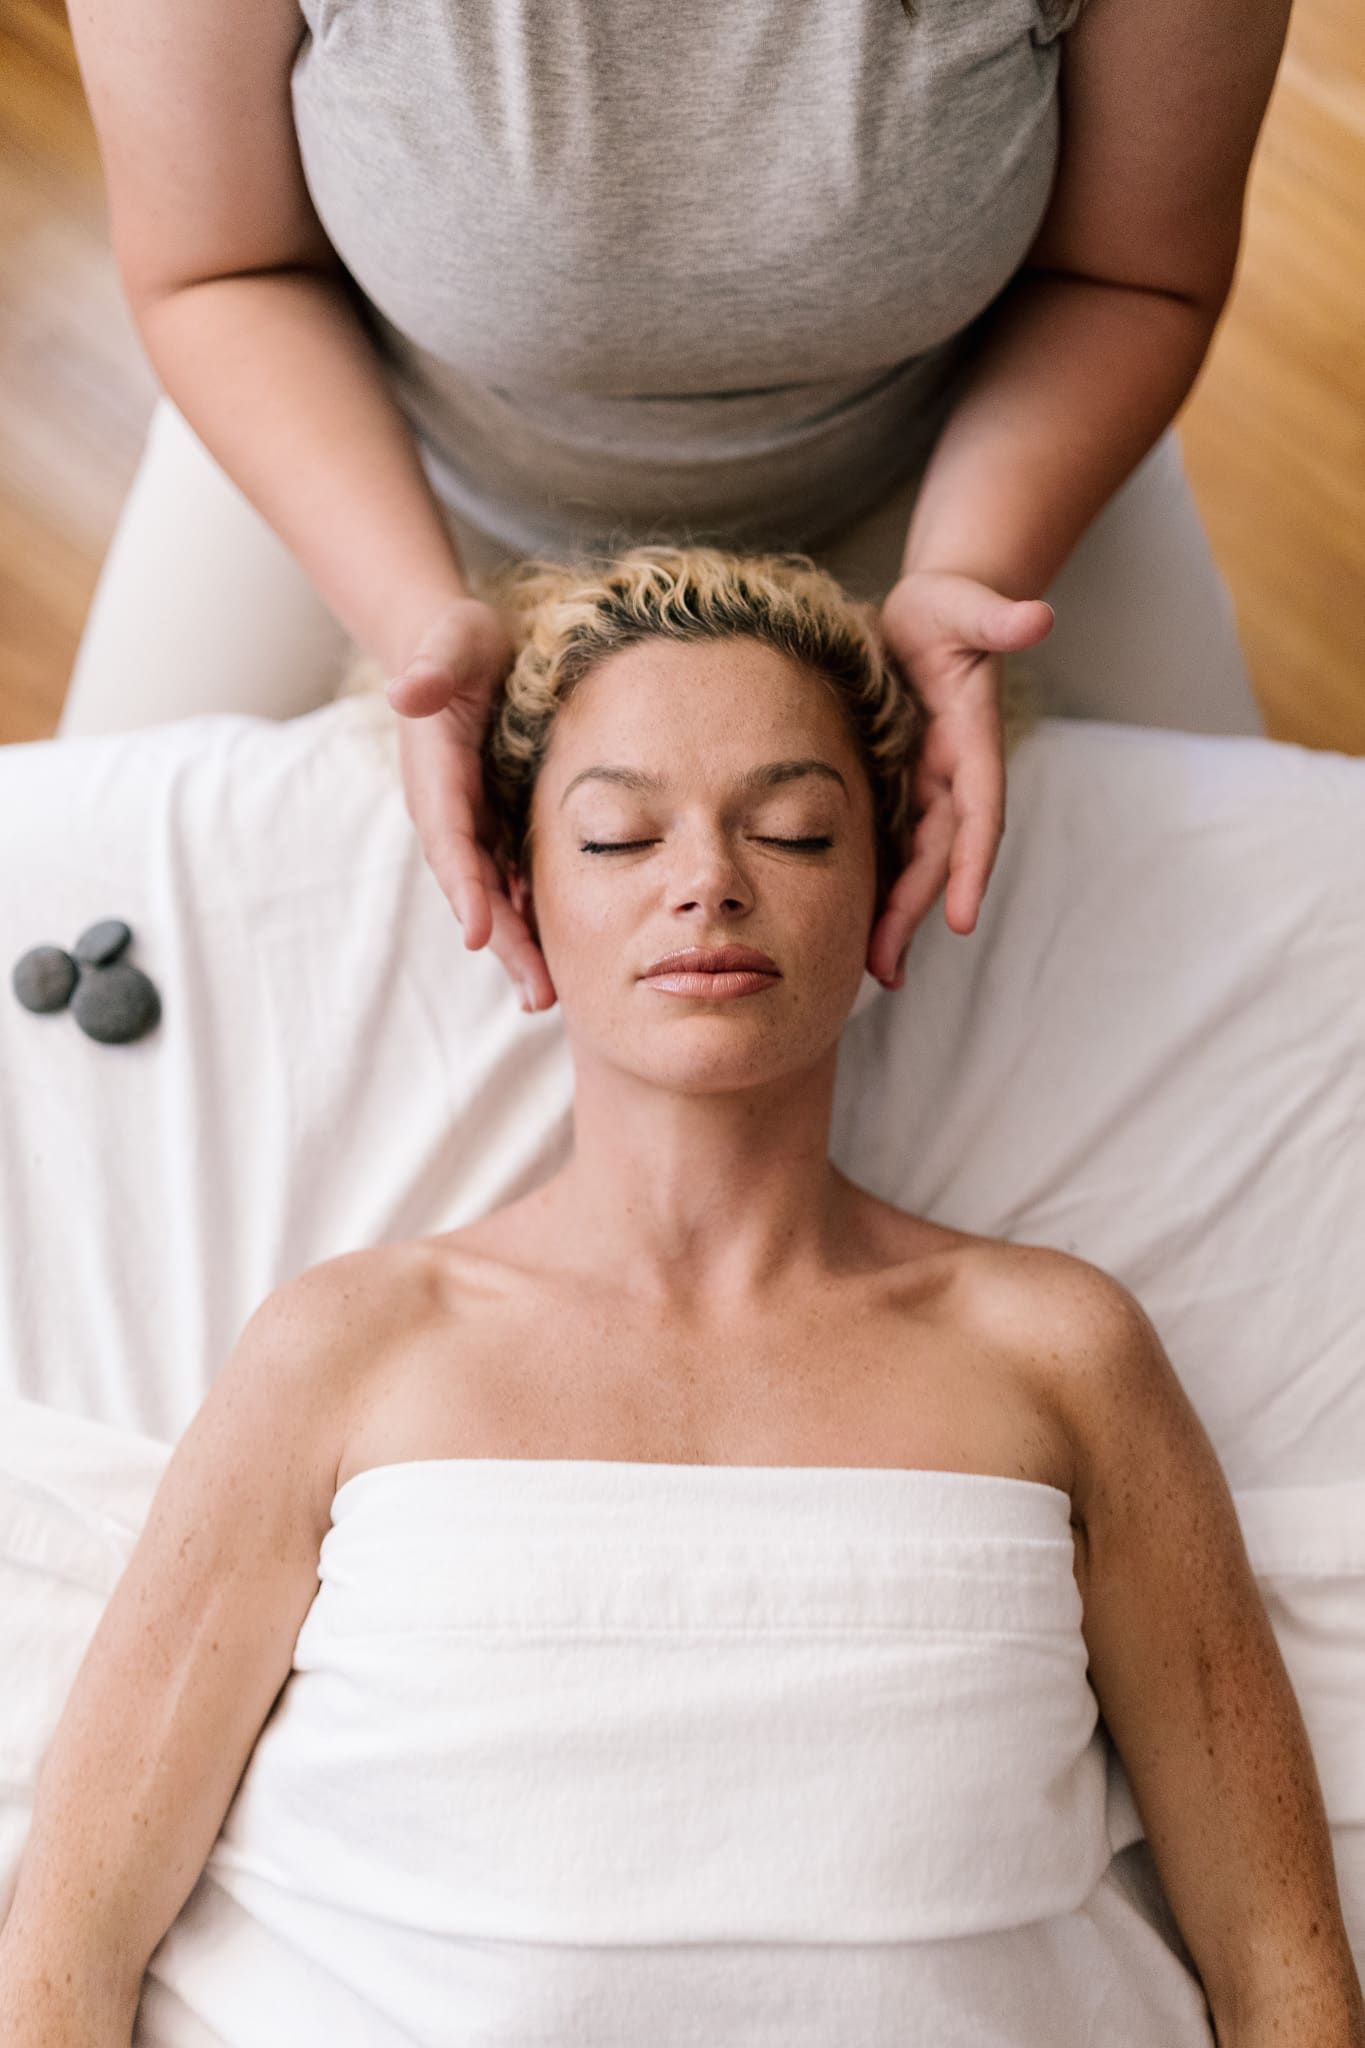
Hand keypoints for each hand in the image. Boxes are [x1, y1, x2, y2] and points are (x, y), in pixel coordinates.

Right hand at [387, 597, 556, 1011]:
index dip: (466, 888)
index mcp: (437, 776)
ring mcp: (478, 822)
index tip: (479, 935)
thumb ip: (432, 666)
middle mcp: (452, 810)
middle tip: (538, 994)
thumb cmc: (461, 640)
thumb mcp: (451, 640)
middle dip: (504, 943)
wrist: (468, 646)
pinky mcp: (502, 823)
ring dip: (521, 946)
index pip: (450, 840)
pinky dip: (537, 916)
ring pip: (499, 894)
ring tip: (550, 995)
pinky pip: (518, 878)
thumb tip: (406, 692)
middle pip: (476, 887)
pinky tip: (567, 955)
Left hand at [867, 569, 1053, 987]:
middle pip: (938, 858)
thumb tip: (1039, 616)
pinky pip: (888, 846)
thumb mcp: (968, 606)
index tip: (961, 918)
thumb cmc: (951, 607)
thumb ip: (1000, 619)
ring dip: (897, 917)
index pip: (978, 817)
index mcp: (972, 746)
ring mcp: (925, 788)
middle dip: (916, 914)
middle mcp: (953, 778)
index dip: (970, 868)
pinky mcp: (897, 788)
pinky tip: (853, 929)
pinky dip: (876, 887)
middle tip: (888, 969)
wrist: (931, 611)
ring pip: (913, 864)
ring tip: (874, 972)